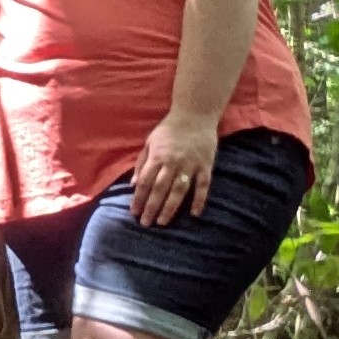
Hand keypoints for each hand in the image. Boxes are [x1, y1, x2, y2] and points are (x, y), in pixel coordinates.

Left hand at [131, 111, 217, 225]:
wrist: (195, 115)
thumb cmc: (169, 129)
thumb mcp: (149, 143)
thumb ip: (141, 163)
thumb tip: (132, 184)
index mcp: (157, 157)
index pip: (144, 182)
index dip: (138, 198)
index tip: (134, 212)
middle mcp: (172, 162)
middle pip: (159, 189)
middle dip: (151, 207)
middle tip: (145, 223)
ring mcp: (190, 165)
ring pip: (179, 190)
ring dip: (170, 207)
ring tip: (162, 222)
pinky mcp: (205, 165)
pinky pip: (203, 185)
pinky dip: (199, 199)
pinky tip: (195, 213)